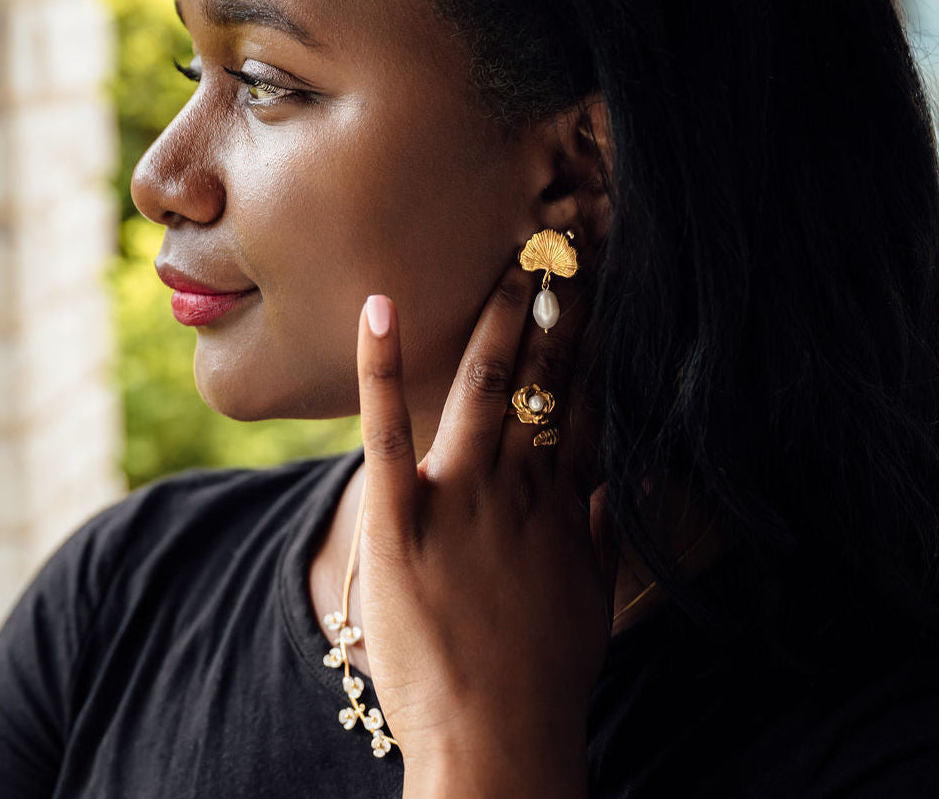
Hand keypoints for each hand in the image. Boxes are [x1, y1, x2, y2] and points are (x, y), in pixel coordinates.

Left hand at [356, 266, 616, 798]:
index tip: (600, 294)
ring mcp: (459, 499)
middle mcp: (518, 487)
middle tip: (565, 250)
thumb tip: (615, 486)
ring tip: (511, 263)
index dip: (593, 344)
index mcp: (560, 505)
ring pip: (481, 388)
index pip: (582, 404)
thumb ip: (599, 535)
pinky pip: (387, 430)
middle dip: (556, 311)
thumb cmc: (546, 679)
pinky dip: (380, 366)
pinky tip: (377, 307)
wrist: (496, 743)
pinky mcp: (400, 519)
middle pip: (541, 381)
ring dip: (498, 320)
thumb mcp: (591, 602)